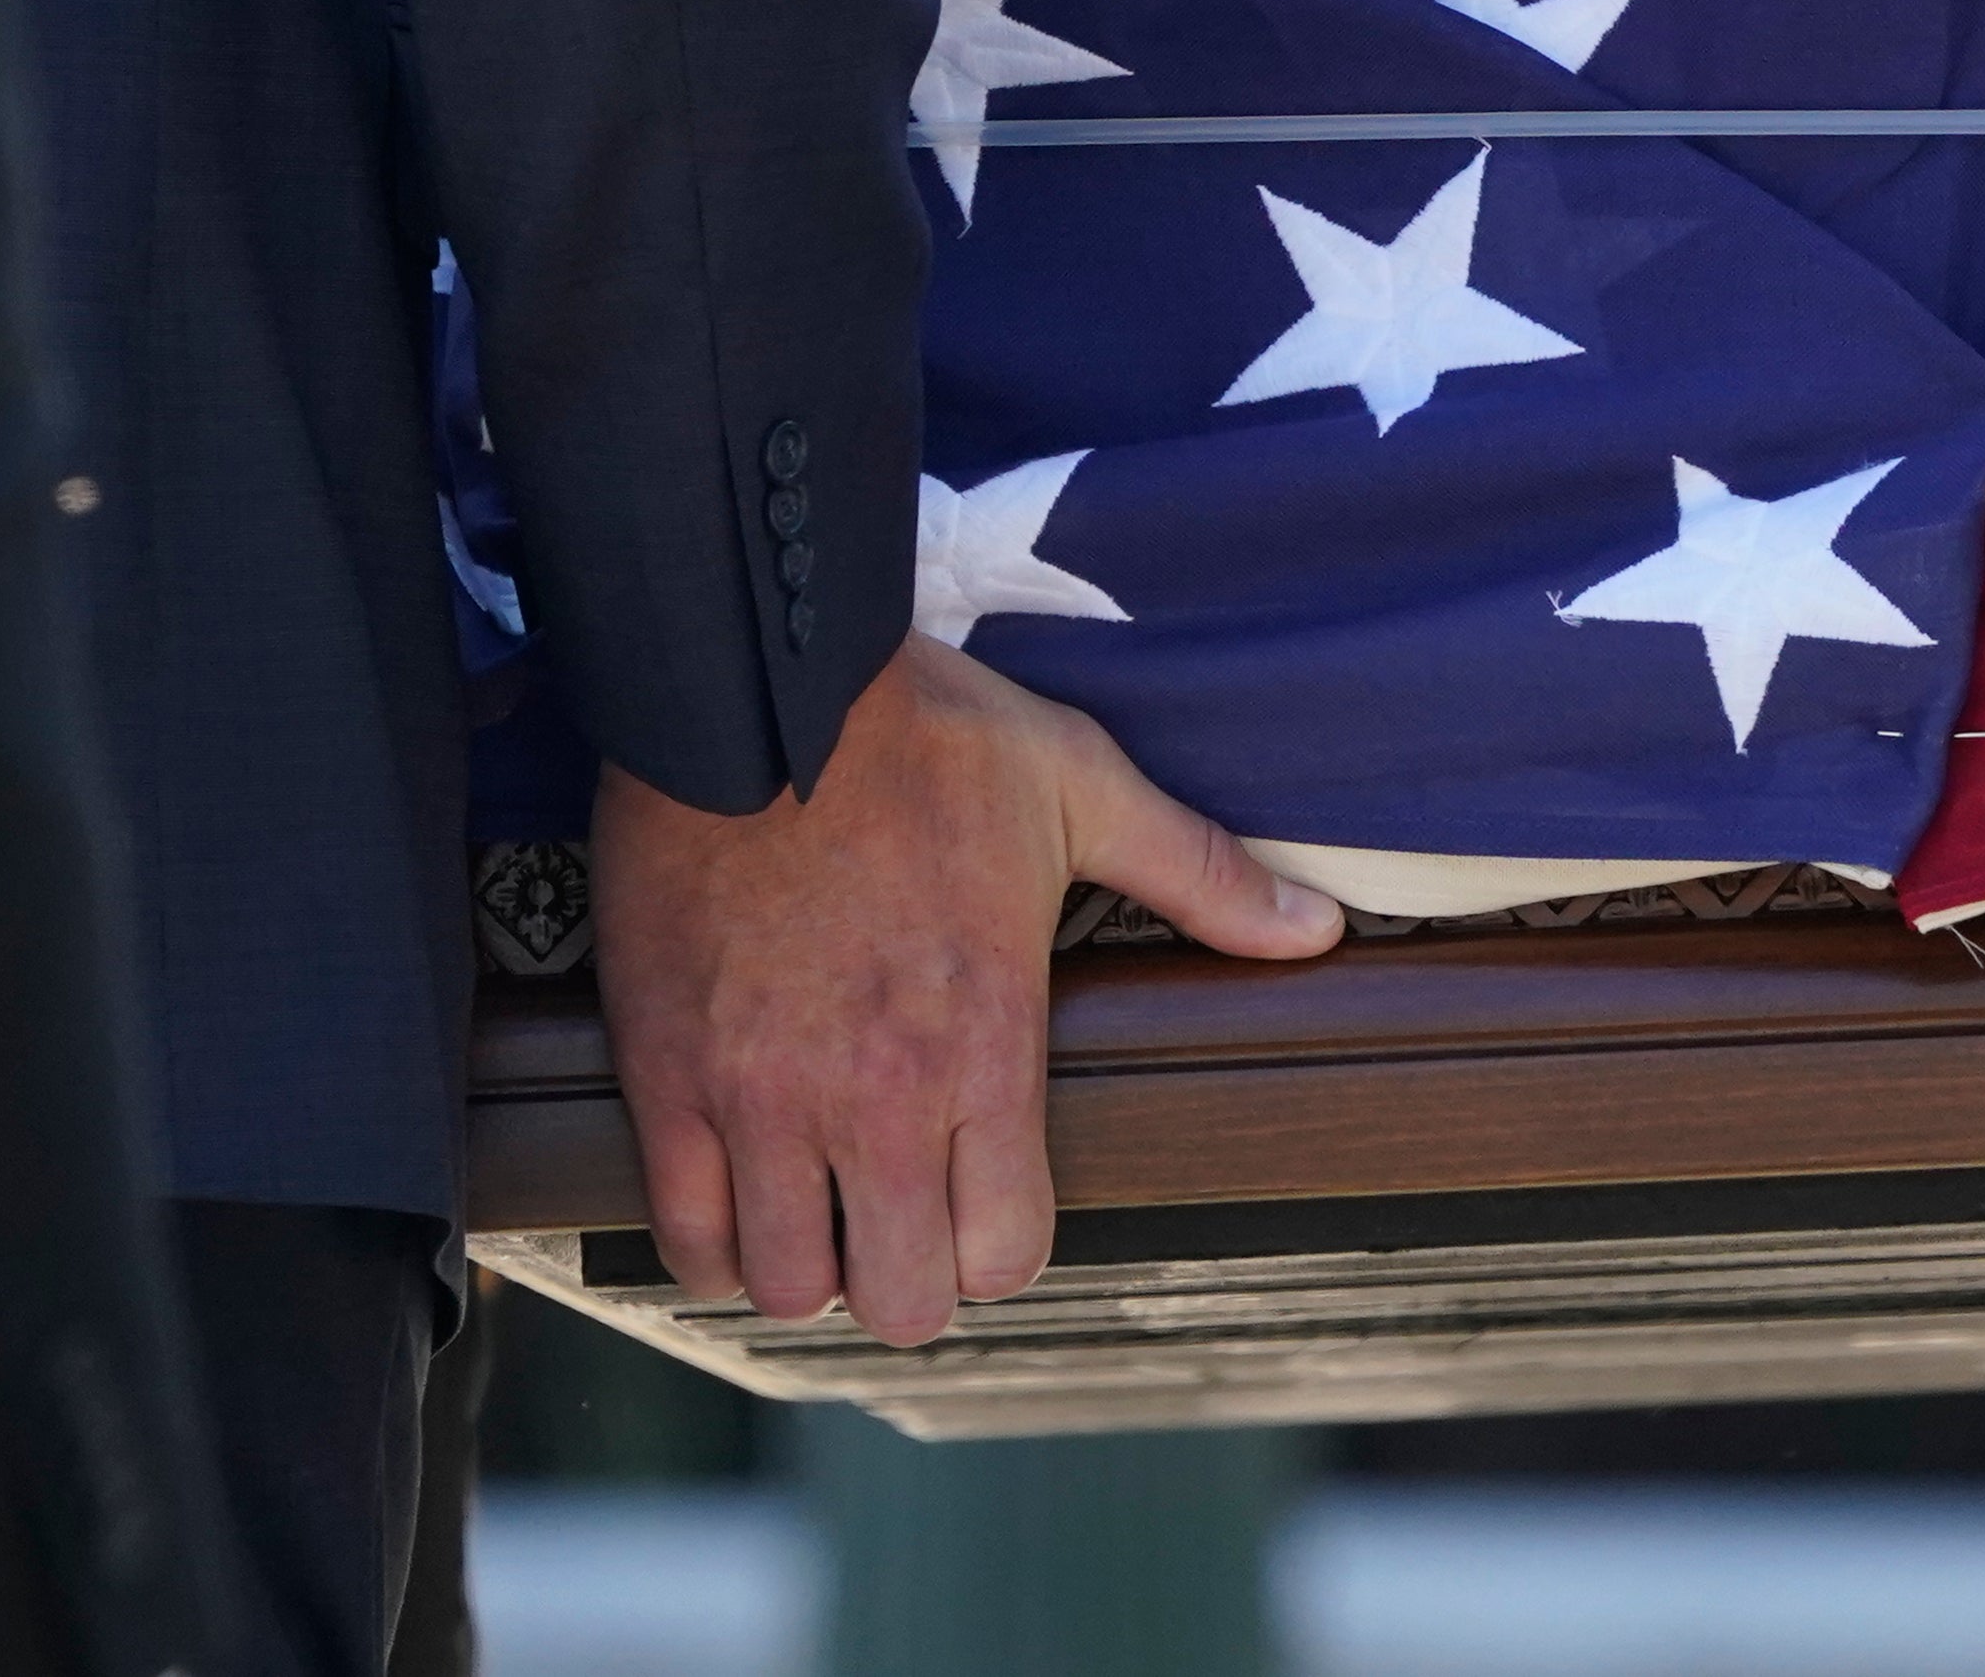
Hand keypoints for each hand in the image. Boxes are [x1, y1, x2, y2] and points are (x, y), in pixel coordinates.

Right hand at [587, 636, 1342, 1342]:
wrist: (759, 681)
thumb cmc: (926, 735)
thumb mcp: (1082, 786)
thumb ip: (1199, 874)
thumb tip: (1316, 928)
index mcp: (986, 1043)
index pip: (1007, 1253)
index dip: (1005, 1248)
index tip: (989, 1204)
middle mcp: (875, 1096)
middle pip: (899, 1302)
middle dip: (913, 1280)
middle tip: (905, 1220)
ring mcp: (761, 1097)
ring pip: (786, 1287)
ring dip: (810, 1265)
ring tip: (821, 1203)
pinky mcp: (667, 1076)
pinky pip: (684, 1233)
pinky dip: (712, 1240)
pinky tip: (740, 1192)